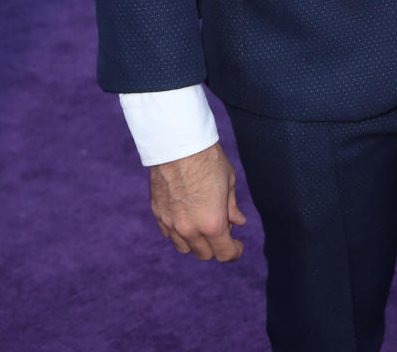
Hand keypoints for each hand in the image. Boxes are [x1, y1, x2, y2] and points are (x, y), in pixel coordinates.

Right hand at [150, 142, 246, 261]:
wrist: (177, 143)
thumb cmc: (207, 159)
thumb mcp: (228, 181)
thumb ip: (231, 207)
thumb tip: (237, 223)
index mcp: (212, 223)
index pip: (225, 254)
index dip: (234, 252)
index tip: (238, 246)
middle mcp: (190, 229)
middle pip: (205, 254)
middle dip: (217, 246)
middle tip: (223, 226)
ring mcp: (171, 223)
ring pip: (185, 248)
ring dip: (197, 241)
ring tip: (203, 221)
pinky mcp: (158, 214)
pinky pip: (169, 234)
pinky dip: (180, 232)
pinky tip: (187, 215)